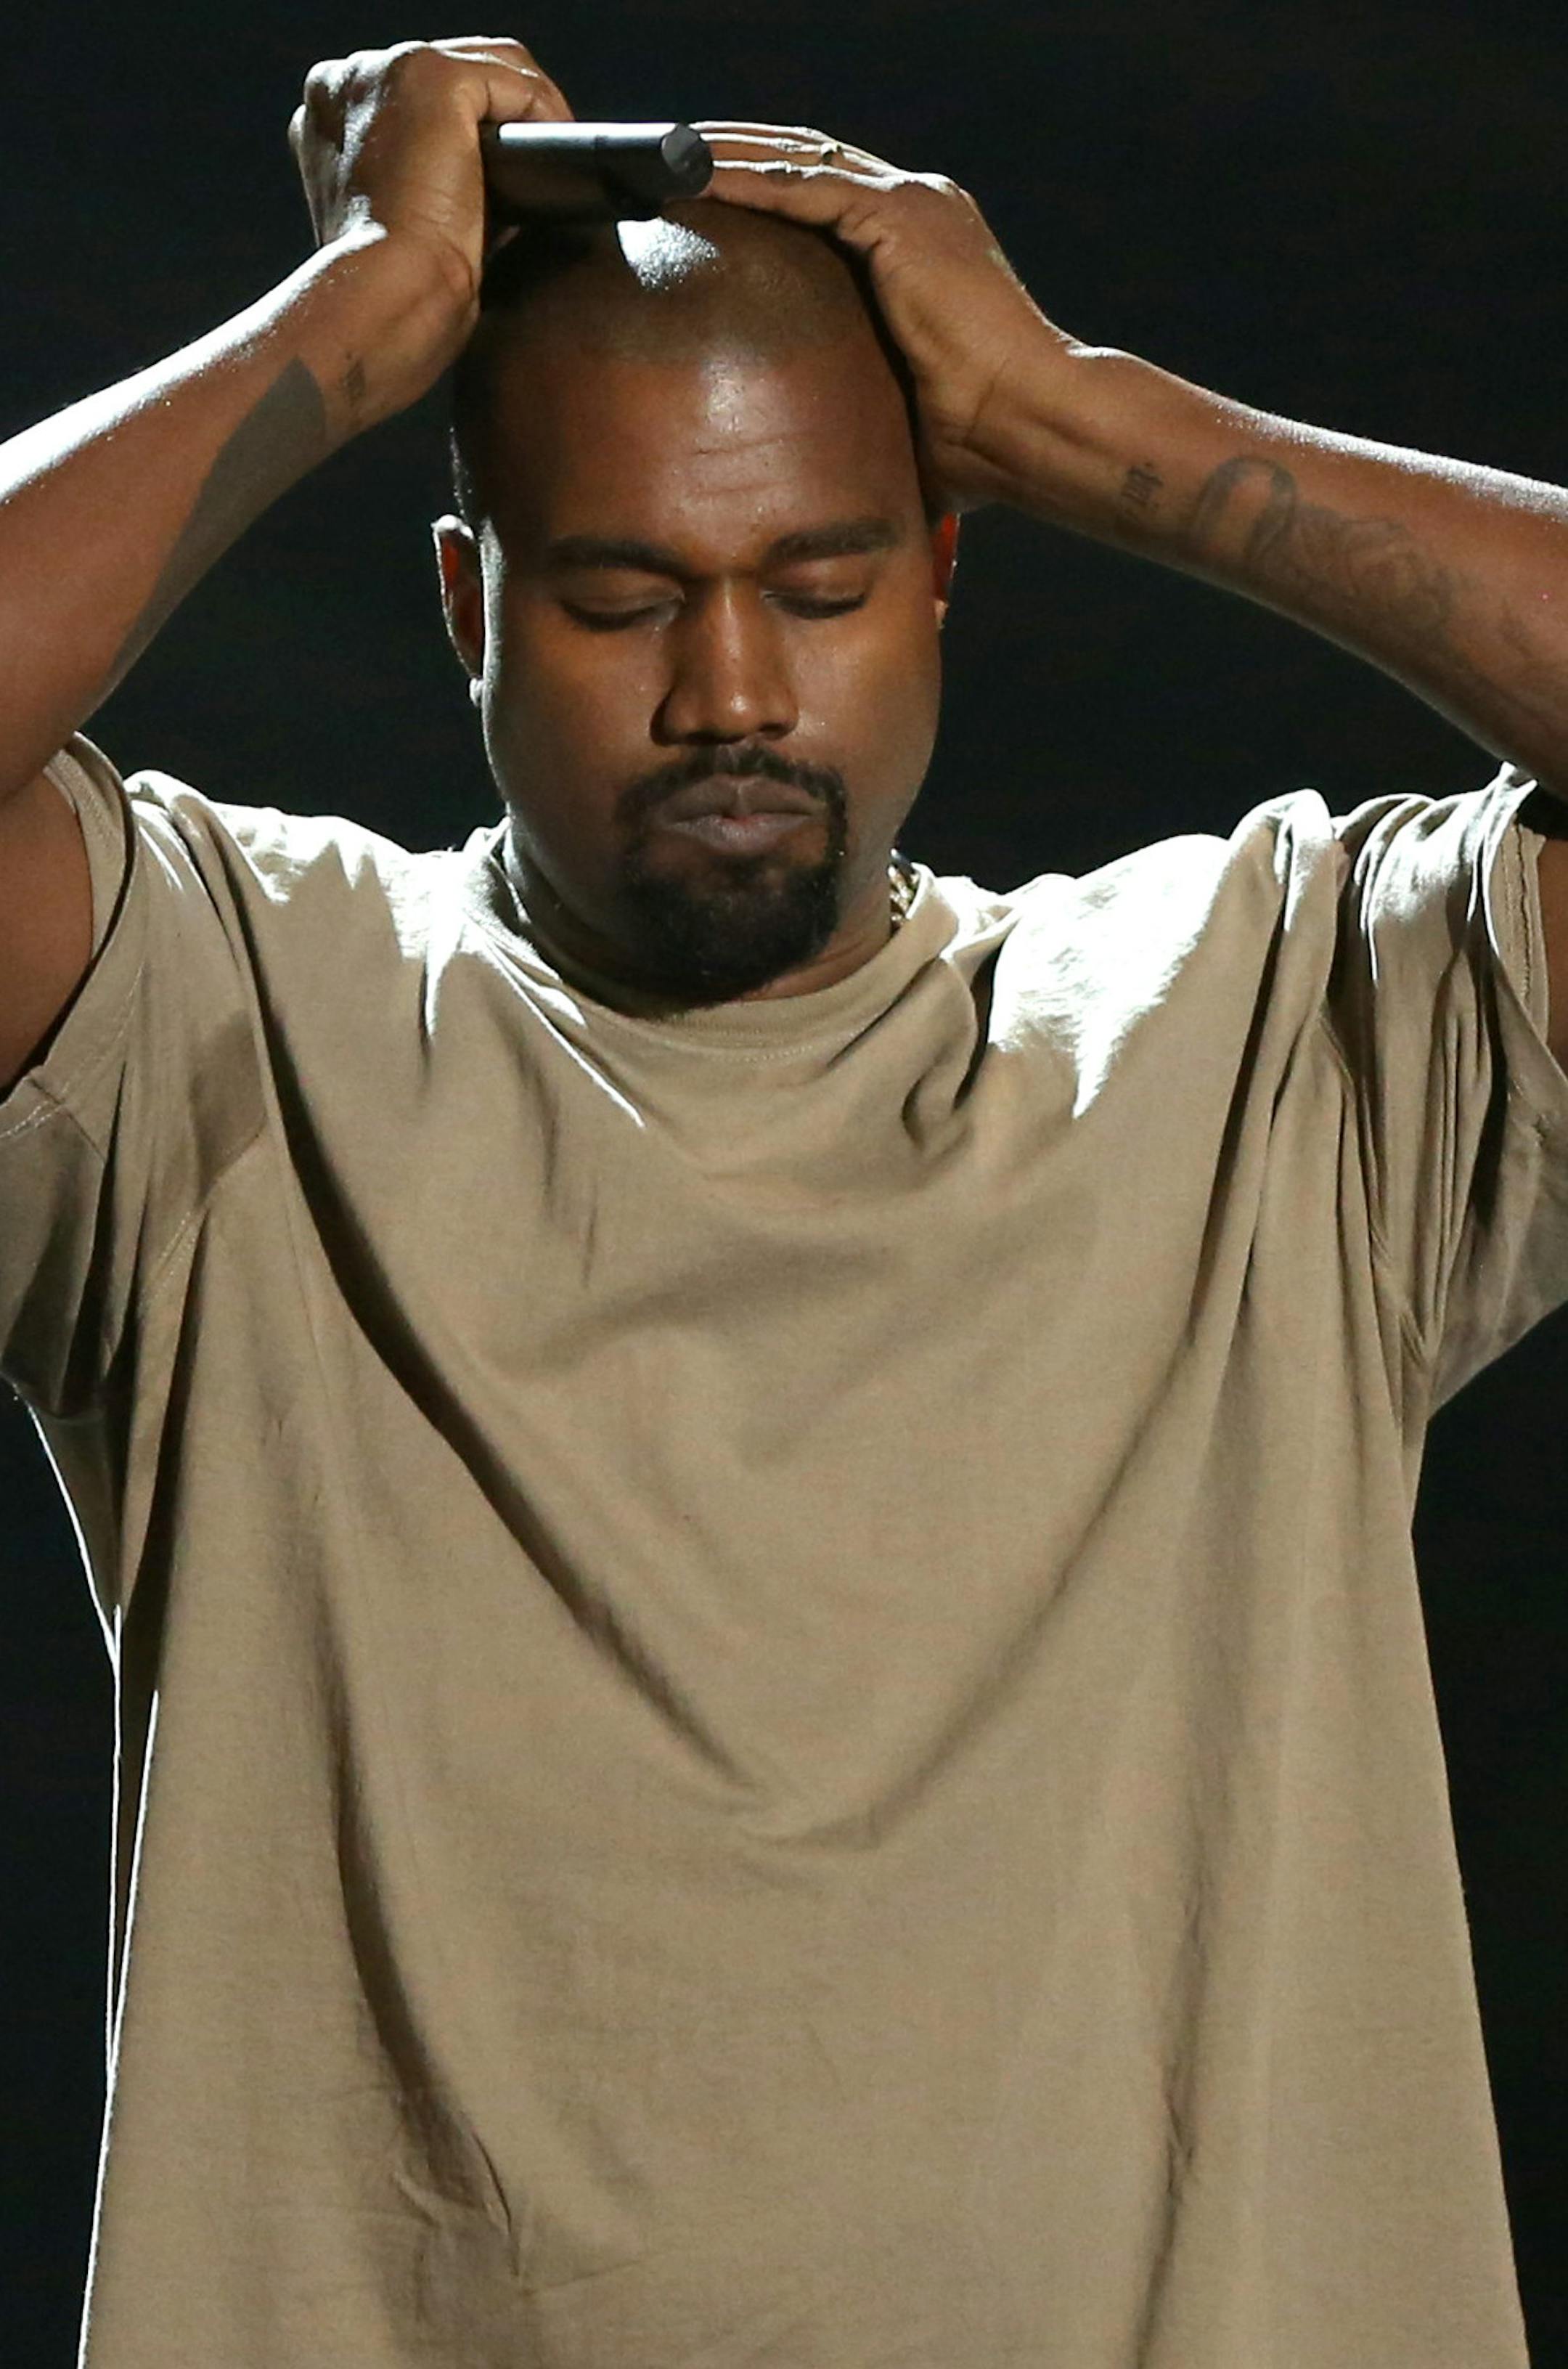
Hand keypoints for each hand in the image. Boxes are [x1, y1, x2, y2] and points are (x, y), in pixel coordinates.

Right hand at [290, 36, 573, 320]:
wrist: (386, 296)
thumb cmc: (390, 288)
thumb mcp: (395, 224)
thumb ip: (420, 183)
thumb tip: (480, 184)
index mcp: (328, 117)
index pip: (415, 95)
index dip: (465, 127)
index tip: (498, 171)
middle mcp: (346, 81)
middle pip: (453, 69)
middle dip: (502, 111)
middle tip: (538, 165)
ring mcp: (385, 71)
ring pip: (489, 64)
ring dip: (532, 107)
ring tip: (555, 160)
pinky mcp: (432, 77)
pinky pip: (513, 80)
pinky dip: (546, 113)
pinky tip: (559, 151)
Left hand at [692, 122, 1074, 514]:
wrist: (1030, 428)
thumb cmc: (982, 444)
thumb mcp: (904, 416)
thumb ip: (862, 416)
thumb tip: (821, 485)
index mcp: (922, 243)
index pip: (827, 195)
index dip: (764, 189)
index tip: (702, 200)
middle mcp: (919, 206)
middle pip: (806, 160)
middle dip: (734, 155)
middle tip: (664, 162)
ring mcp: (912, 204)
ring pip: (797, 160)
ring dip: (728, 157)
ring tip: (661, 160)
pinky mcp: (899, 218)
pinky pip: (802, 186)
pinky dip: (745, 180)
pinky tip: (692, 180)